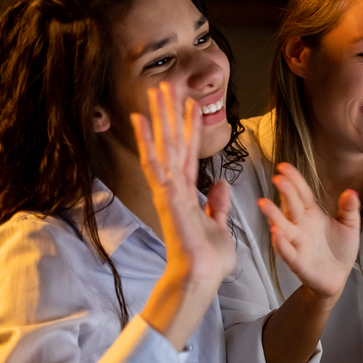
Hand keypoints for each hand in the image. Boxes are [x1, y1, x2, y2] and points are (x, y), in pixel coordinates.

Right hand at [132, 84, 236, 290]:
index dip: (190, 128)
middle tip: (165, 85)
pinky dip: (148, 140)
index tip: (191, 105)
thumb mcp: (220, 227)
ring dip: (160, 117)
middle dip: (170, 114)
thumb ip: (217, 206)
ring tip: (157, 90)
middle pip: (173, 143)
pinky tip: (142, 120)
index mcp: (188, 193)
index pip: (190, 154)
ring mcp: (168, 190)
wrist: (201, 277)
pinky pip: (155, 163)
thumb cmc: (208, 259)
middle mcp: (175, 188)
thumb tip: (219, 186)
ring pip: (163, 145)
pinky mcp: (165, 196)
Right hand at [257, 162, 359, 299]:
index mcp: (311, 214)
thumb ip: (349, 209)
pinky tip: (276, 233)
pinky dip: (281, 243)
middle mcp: (300, 226)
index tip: (284, 167)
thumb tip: (351, 192)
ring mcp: (296, 243)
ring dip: (273, 216)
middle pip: (290, 206)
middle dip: (284, 192)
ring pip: (282, 227)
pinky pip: (287, 251)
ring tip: (264, 203)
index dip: (294, 180)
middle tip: (278, 178)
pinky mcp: (297, 261)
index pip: (301, 193)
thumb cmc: (340, 249)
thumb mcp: (350, 226)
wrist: (338, 277)